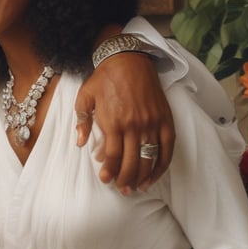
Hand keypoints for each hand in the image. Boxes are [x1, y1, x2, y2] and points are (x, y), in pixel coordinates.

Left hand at [75, 52, 174, 192]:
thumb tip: (80, 143)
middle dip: (125, 179)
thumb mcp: (84, 97)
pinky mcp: (166, 120)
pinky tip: (153, 176)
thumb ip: (82, 121)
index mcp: (114, 121)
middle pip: (131, 161)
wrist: (129, 59)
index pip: (113, 155)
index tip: (106, 180)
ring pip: (149, 158)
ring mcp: (152, 123)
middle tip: (121, 189)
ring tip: (135, 187)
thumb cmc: (104, 78)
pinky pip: (167, 148)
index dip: (110, 171)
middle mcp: (135, 125)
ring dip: (142, 176)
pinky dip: (161, 165)